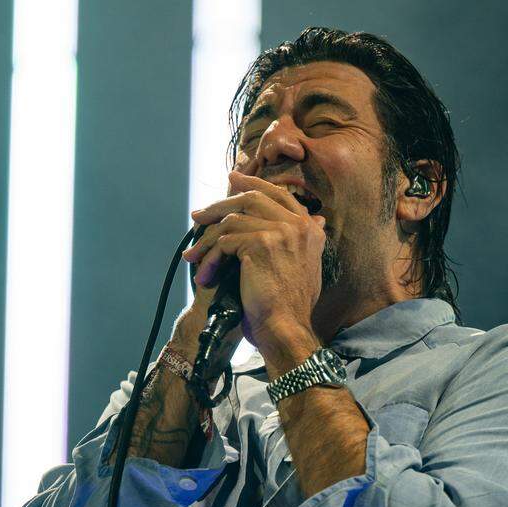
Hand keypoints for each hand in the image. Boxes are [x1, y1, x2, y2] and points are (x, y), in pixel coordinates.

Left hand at [183, 171, 325, 359]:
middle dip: (220, 204)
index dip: (253, 183)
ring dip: (206, 240)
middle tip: (199, 214)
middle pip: (251, 198)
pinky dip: (210, 258)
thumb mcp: (305, 267)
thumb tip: (315, 219)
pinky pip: (224, 241)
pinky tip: (204, 275)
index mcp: (310, 228)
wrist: (286, 327)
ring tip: (192, 255)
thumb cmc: (289, 306)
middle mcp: (299, 225)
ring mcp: (280, 231)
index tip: (233, 179)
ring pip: (232, 220)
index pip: (278, 194)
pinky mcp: (260, 243)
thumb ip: (301, 241)